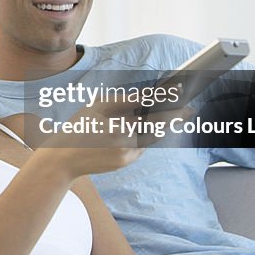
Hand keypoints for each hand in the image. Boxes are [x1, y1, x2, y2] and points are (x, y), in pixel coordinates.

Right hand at [33, 100, 187, 177]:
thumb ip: (125, 100)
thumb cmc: (79, 126)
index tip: (182, 92)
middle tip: (191, 108)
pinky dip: (146, 137)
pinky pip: (141, 147)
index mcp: (118, 121)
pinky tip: (154, 129)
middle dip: (175, 116)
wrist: (63, 158)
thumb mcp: (98, 105)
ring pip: (151, 137)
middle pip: (157, 126)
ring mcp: (126, 153)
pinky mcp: (125, 162)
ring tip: (180, 114)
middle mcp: (125, 139)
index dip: (168, 101)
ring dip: (164, 126)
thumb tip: (148, 96)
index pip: (150, 109)